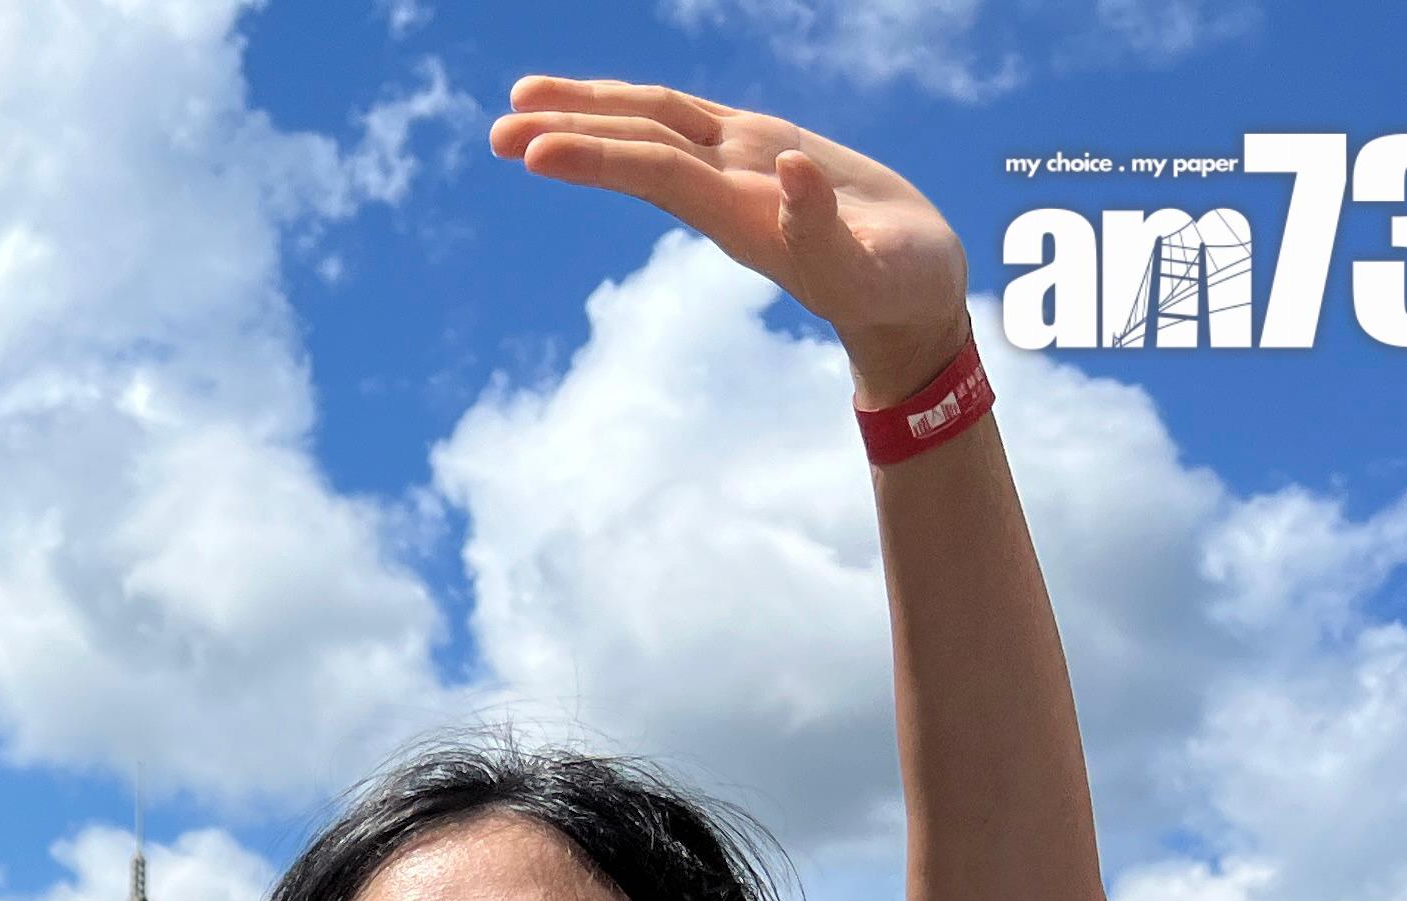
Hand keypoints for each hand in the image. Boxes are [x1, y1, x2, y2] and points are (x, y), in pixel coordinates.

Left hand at [492, 78, 966, 382]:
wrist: (912, 295)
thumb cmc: (897, 289)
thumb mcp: (870, 269)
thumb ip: (824, 229)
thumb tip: (788, 170)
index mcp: (742, 213)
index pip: (654, 172)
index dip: (596, 156)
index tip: (531, 151)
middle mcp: (729, 187)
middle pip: (638, 143)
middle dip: (569, 130)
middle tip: (495, 129)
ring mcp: (744, 166)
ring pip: (656, 123)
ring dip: (590, 110)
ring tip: (524, 99)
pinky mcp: (767, 151)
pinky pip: (694, 118)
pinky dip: (646, 106)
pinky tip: (607, 101)